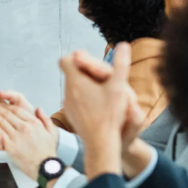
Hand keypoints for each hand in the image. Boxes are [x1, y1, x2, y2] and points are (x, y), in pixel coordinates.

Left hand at [0, 102, 58, 180]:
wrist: (46, 167)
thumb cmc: (47, 152)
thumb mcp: (52, 132)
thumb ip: (46, 119)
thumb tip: (39, 109)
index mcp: (34, 123)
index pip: (18, 109)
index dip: (7, 105)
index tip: (1, 103)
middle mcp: (25, 127)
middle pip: (7, 114)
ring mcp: (17, 136)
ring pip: (2, 122)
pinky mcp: (11, 146)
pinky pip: (0, 134)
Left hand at [60, 43, 132, 177]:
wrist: (101, 142)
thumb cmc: (110, 114)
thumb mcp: (119, 88)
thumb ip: (121, 65)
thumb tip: (123, 45)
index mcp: (76, 81)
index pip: (65, 60)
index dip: (77, 57)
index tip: (89, 61)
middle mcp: (67, 91)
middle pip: (69, 72)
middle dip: (82, 70)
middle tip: (99, 74)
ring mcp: (67, 103)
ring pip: (71, 86)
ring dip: (83, 84)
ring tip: (100, 89)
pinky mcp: (70, 114)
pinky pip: (74, 99)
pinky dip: (83, 97)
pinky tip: (97, 103)